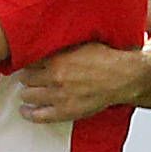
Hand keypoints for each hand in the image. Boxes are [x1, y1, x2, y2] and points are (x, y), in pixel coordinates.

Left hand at [16, 41, 147, 122]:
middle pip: (25, 78)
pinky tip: (25, 110)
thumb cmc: (107, 59)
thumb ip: (63, 44)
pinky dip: (29, 113)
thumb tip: (47, 36)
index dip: (27, 62)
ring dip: (27, 93)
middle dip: (27, 77)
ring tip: (28, 91)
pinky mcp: (65, 111)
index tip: (25, 63)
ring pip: (28, 95)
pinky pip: (38, 115)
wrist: (125, 77)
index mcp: (58, 58)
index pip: (28, 60)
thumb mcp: (83, 43)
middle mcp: (55, 77)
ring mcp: (59, 95)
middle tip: (29, 77)